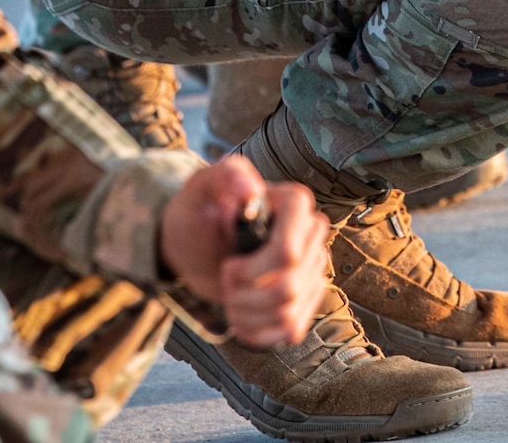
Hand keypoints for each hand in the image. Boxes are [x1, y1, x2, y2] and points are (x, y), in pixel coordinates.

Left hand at [158, 155, 330, 348]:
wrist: (196, 243)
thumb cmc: (200, 210)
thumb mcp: (203, 187)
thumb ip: (225, 177)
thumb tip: (250, 186)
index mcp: (294, 204)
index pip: (288, 254)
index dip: (253, 271)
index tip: (228, 265)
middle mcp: (310, 235)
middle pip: (288, 288)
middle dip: (245, 295)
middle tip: (225, 278)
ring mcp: (311, 268)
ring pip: (289, 313)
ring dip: (247, 314)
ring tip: (230, 297)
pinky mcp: (305, 298)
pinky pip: (292, 330)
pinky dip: (259, 332)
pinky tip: (242, 315)